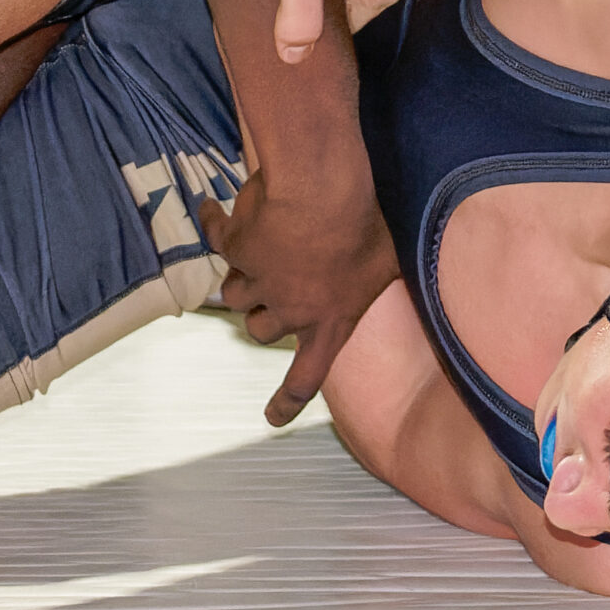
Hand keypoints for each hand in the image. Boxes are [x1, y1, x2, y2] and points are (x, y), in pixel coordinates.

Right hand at [205, 173, 399, 426]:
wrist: (324, 189)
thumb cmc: (364, 225)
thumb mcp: (387, 263)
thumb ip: (378, 282)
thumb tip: (396, 283)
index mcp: (329, 322)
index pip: (306, 378)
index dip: (287, 402)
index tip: (271, 419)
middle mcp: (289, 311)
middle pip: (259, 329)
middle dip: (262, 309)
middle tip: (277, 281)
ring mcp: (258, 282)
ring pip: (235, 292)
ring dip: (245, 273)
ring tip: (266, 242)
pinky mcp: (235, 250)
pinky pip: (216, 238)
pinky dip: (215, 223)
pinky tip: (213, 210)